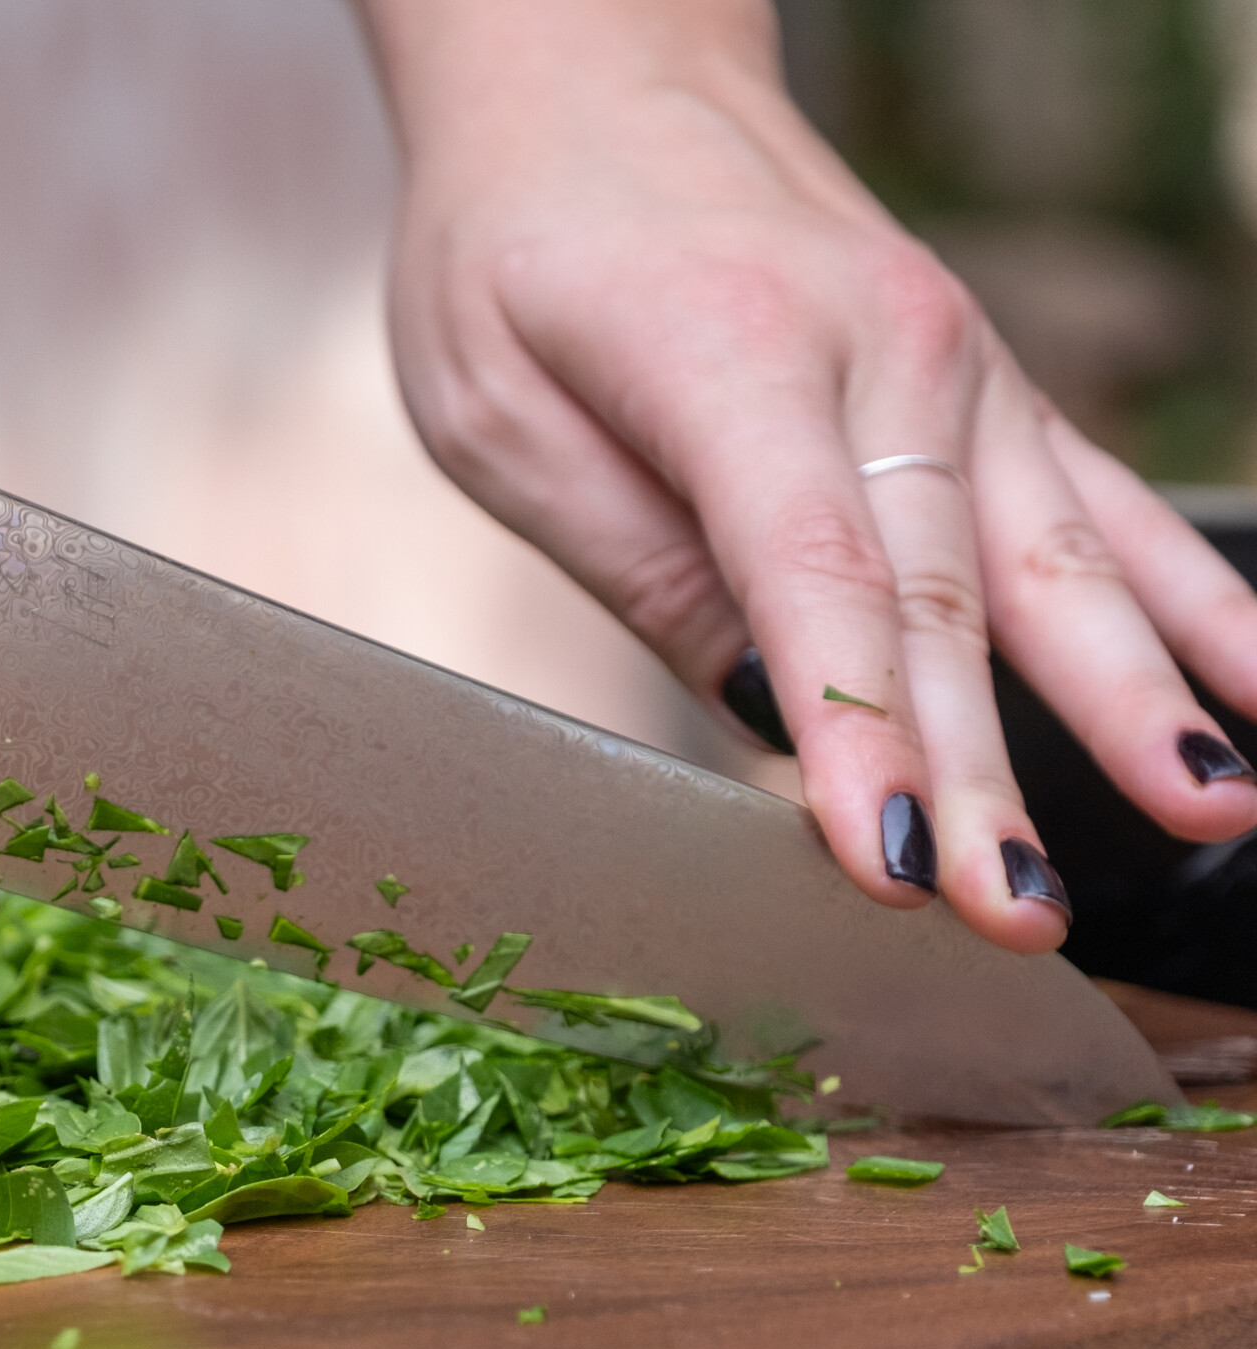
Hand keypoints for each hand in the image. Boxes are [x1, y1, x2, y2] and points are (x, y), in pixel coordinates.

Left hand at [353, 0, 1256, 952]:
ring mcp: (957, 361)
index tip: (895, 864)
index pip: (816, 583)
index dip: (859, 734)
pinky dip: (1188, 591)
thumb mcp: (507, 412)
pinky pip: (1102, 496)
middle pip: (942, 601)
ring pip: (1053, 557)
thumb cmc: (516, 252)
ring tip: (1209, 817)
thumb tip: (779, 705)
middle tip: (1020, 918)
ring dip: (1132, 698)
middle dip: (987, 772)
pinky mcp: (984, 380)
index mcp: (732, 359)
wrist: (590, 73)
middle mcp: (880, 354)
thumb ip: (645, 554)